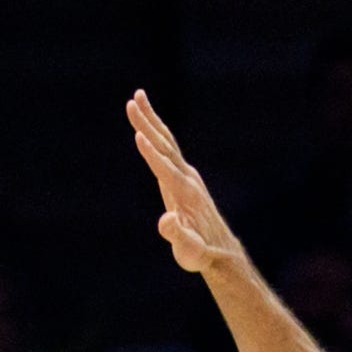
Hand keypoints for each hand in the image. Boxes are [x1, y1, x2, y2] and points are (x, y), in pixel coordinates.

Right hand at [129, 91, 245, 275]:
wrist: (219, 252)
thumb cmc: (200, 254)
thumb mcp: (189, 250)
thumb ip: (178, 236)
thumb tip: (167, 221)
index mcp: (185, 194)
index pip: (165, 169)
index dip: (151, 154)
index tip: (137, 135)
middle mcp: (188, 179)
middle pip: (165, 146)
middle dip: (148, 124)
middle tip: (132, 101)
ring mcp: (187, 175)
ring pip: (167, 142)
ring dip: (151, 119)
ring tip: (137, 97)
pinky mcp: (184, 176)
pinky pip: (169, 148)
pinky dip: (157, 132)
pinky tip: (148, 122)